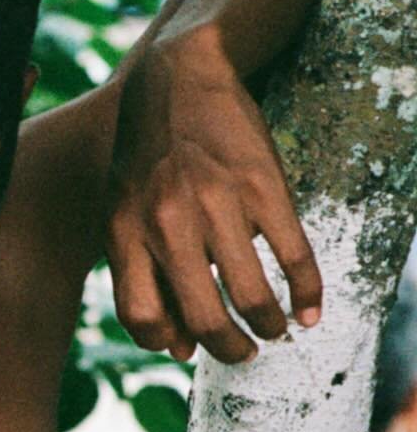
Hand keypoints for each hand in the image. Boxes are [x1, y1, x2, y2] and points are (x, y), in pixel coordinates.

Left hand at [106, 27, 321, 363]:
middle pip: (200, 317)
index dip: (165, 343)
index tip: (187, 349)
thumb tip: (175, 346)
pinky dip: (307, 292)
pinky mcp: (263, 186)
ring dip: (267, 325)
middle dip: (228, 349)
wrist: (177, 78)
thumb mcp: (121, 211)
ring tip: (274, 331)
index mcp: (125, 234)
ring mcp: (217, 205)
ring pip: (249, 294)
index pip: (141, 317)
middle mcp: (167, 224)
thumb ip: (138, 271)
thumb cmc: (145, 156)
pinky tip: (310, 310)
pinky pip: (292, 255)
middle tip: (242, 353)